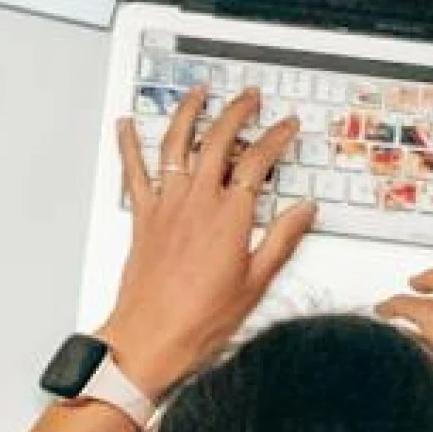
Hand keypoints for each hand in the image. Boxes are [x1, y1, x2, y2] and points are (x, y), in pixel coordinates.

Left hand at [98, 87, 314, 393]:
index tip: (287, 126)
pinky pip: (133, 171)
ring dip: (189, 113)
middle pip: (219, 141)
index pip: (258, 162)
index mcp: (230, 217)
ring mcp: (166, 205)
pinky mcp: (143, 216)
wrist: (151, 338)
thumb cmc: (200, 320)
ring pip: (177, 144)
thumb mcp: (256, 283)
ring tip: (199, 93)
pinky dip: (129, 145)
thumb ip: (282, 240)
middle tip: (249, 98)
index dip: (276, 138)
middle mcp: (197, 202)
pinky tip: (127, 125)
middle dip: (237, 113)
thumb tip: (305, 211)